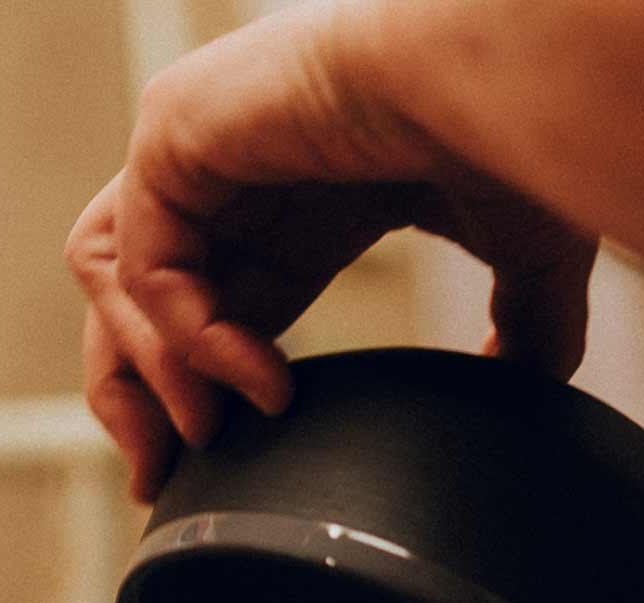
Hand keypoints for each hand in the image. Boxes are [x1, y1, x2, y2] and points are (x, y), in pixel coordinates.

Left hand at [65, 0, 597, 498]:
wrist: (504, 78)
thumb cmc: (520, 138)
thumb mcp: (527, 255)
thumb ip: (525, 324)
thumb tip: (535, 383)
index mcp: (304, 197)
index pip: (215, 303)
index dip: (204, 389)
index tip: (218, 468)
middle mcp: (238, 168)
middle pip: (135, 300)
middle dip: (140, 399)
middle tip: (165, 483)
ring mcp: (197, 144)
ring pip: (109, 280)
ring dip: (144, 372)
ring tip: (209, 434)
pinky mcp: (174, 132)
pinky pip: (138, 263)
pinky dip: (182, 337)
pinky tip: (257, 378)